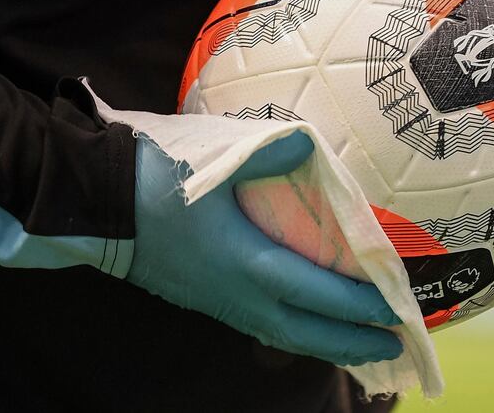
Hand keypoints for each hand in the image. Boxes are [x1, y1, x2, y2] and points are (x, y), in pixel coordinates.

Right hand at [128, 131, 402, 365]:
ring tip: (359, 347)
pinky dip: (296, 336)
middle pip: (308, 332)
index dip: (361, 304)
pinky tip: (305, 328)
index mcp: (249, 264)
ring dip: (326, 345)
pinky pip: (265, 330)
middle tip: (393, 347)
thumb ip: (270, 154)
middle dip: (353, 342)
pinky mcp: (208, 302)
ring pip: (285, 337)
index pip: (320, 293)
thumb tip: (312, 146)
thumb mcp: (215, 163)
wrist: (97, 208)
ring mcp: (222, 304)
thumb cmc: (156, 185)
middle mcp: (241, 295)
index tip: (397, 309)